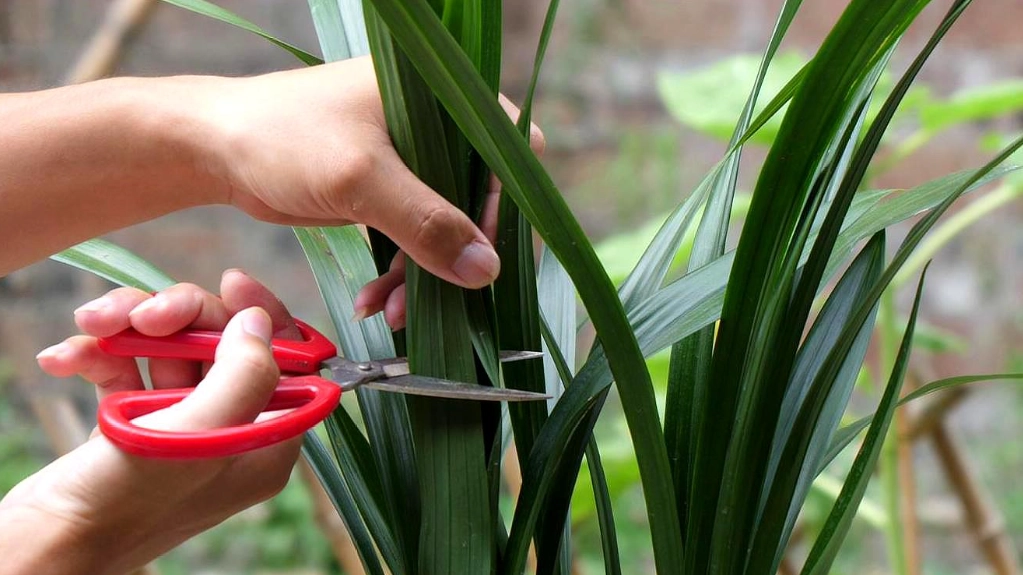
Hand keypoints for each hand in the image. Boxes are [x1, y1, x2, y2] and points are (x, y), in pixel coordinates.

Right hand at [0, 271, 301, 574]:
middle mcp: (231, 431)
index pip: (289, 361)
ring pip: (170, 349)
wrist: (44, 545)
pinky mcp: (134, 424)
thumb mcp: (199, 435)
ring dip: (130, 329)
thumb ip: (244, 374)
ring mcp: (181, 427)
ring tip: (93, 325)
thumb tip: (260, 322)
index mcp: (267, 442)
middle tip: (143, 314)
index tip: (231, 283)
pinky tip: (65, 359)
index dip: (265, 316)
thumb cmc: (127, 502)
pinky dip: (97, 356)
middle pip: (223, 344)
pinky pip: (127, 369)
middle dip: (179, 318)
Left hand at [190, 56, 543, 327]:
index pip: (510, 154)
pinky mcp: (390, 187)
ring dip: (425, 275)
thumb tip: (486, 271)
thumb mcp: (360, 179)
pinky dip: (400, 273)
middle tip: (433, 300)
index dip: (505, 209)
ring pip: (447, 227)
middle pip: (481, 200)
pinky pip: (415, 237)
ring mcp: (414, 158)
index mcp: (444, 96)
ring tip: (392, 312)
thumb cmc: (284, 138)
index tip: (481, 258)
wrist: (217, 147)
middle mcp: (438, 123)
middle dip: (454, 257)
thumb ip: (426, 223)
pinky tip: (375, 301)